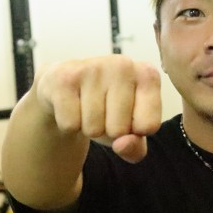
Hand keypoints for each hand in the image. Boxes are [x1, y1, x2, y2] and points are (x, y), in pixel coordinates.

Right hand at [34, 55, 160, 162]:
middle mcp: (124, 65)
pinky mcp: (64, 77)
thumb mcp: (130, 132)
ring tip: (86, 107)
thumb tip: (122, 144)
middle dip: (108, 131)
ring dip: (88, 127)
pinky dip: (69, 123)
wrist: (66, 89)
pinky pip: (70, 124)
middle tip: (102, 111)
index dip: (134, 132)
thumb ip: (136, 147)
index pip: (149, 126)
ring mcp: (94, 67)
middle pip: (119, 130)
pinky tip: (71, 104)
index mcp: (148, 75)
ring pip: (93, 129)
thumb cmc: (107, 111)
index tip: (127, 116)